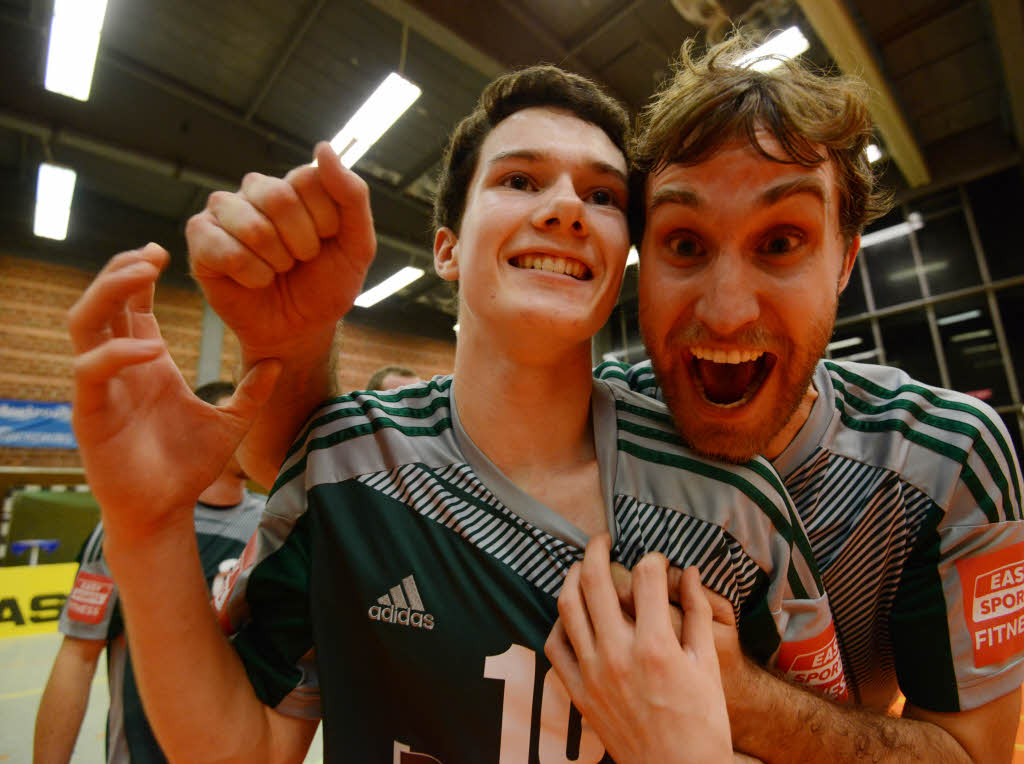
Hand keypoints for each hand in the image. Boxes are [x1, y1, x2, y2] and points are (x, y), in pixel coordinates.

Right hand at [69, 244, 279, 543]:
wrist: (166, 513)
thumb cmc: (187, 467)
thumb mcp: (231, 422)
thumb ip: (252, 392)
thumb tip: (278, 361)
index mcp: (146, 364)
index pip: (132, 306)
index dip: (138, 274)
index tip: (164, 250)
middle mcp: (118, 369)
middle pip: (102, 303)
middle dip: (120, 272)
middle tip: (152, 253)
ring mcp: (101, 390)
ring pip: (84, 325)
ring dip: (107, 294)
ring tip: (141, 274)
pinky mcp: (90, 416)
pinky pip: (91, 372)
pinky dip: (117, 354)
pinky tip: (149, 348)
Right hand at [186, 142, 375, 359]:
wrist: (301, 329)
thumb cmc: (326, 286)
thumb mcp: (357, 246)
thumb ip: (352, 195)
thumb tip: (323, 147)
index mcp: (295, 184)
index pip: (310, 179)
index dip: (325, 222)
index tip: (326, 243)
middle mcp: (257, 189)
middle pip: (279, 197)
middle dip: (301, 243)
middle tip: (300, 261)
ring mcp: (225, 211)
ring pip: (253, 226)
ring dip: (276, 262)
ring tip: (277, 271)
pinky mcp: (200, 238)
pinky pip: (225, 250)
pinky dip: (252, 276)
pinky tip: (255, 281)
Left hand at [545, 534, 731, 763]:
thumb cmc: (702, 723)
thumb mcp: (708, 665)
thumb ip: (698, 613)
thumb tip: (691, 573)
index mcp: (656, 646)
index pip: (645, 578)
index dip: (652, 560)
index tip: (655, 560)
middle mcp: (618, 655)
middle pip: (596, 581)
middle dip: (598, 550)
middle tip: (603, 539)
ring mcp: (593, 674)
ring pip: (567, 607)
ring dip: (572, 577)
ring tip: (582, 566)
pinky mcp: (579, 693)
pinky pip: (555, 647)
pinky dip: (559, 622)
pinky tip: (571, 613)